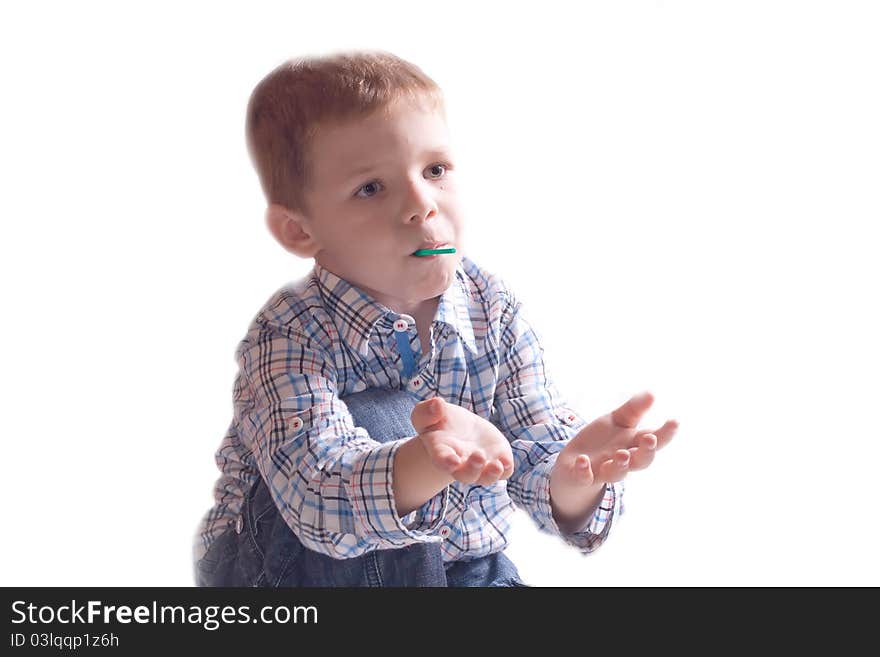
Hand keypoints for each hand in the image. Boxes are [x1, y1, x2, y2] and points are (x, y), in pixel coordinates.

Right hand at [411, 397, 513, 485]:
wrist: (460, 429)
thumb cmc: (439, 422)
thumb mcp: (426, 414)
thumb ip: (426, 411)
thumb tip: (437, 404)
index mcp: (441, 452)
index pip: (442, 460)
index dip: (446, 462)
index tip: (453, 461)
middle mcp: (461, 464)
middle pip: (466, 475)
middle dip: (473, 469)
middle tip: (478, 456)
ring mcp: (481, 465)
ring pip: (485, 477)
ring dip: (491, 474)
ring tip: (497, 465)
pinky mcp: (498, 459)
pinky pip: (504, 472)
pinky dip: (505, 469)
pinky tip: (506, 461)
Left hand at [552, 391, 677, 490]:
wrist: (574, 461)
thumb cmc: (602, 440)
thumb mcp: (617, 420)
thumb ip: (634, 409)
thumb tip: (652, 393)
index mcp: (633, 444)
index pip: (655, 440)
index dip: (666, 433)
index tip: (675, 421)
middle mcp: (622, 460)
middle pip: (641, 461)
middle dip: (647, 452)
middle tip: (650, 438)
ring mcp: (603, 470)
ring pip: (616, 473)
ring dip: (620, 465)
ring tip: (621, 454)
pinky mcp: (582, 476)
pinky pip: (584, 477)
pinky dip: (583, 471)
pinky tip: (583, 460)